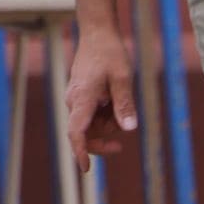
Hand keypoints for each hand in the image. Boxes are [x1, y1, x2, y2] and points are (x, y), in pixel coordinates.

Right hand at [65, 30, 137, 172]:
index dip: (81, 152)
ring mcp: (75, 101)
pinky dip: (103, 117)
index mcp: (82, 99)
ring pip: (88, 127)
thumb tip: (129, 129)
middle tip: (120, 146)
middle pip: (82, 135)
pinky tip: (113, 104)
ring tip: (122, 108)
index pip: (77, 132)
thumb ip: (125, 105)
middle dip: (100, 142)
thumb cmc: (109, 53)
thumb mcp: (123, 78)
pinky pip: (90, 117)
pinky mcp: (79, 99)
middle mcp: (74, 103)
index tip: (85, 169)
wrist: (96, 35)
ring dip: (106, 126)